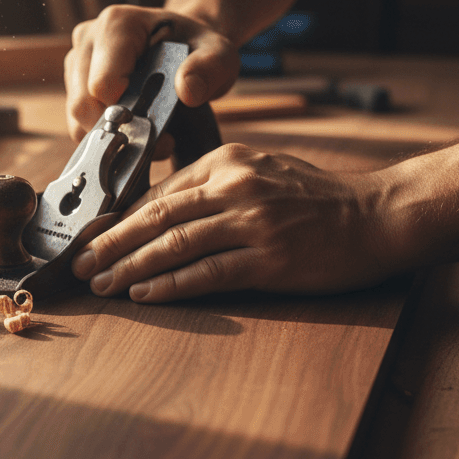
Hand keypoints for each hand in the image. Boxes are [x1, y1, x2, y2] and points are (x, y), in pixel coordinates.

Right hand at [64, 6, 239, 141]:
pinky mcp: (73, 83)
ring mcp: (76, 61)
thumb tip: (186, 91)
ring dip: (109, 135)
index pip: (102, 84)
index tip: (157, 127)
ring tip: (144, 133)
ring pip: (76, 117)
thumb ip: (209, 68)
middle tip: (154, 139)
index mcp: (117, 24)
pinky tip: (129, 130)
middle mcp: (88, 38)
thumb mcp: (219, 55)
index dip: (126, 114)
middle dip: (116, 130)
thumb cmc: (198, 49)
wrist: (183, 47)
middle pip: (82, 104)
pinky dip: (102, 136)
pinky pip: (76, 123)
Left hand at [71, 143, 397, 300]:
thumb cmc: (315, 198)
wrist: (377, 216)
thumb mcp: (260, 172)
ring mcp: (253, 222)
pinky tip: (145, 295)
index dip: (119, 220)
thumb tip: (156, 213)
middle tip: (81, 266)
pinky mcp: (271, 258)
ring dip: (131, 269)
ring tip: (103, 285)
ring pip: (174, 246)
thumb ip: (212, 186)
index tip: (92, 239)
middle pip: (156, 219)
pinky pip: (208, 274)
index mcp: (228, 162)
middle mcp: (235, 187)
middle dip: (111, 244)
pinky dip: (171, 286)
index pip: (160, 195)